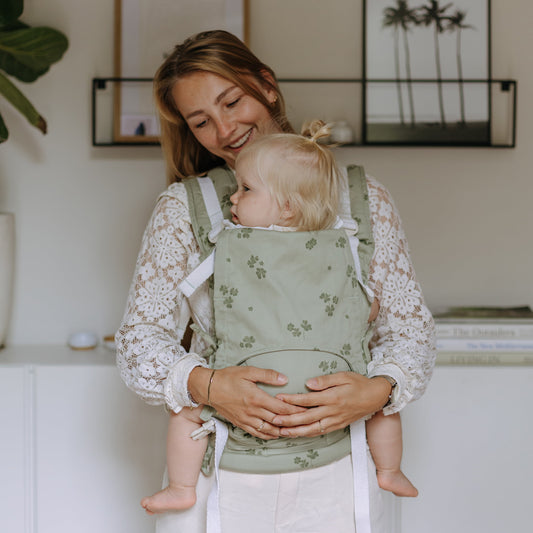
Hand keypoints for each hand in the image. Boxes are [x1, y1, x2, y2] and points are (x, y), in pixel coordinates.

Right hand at [188, 366, 306, 439]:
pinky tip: (276, 434)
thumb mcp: (248, 371)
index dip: (295, 410)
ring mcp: (246, 420)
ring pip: (269, 431)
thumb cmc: (228, 377)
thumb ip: (267, 375)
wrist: (209, 389)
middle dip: (293, 423)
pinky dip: (269, 436)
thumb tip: (284, 379)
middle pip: (277, 421)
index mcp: (256, 398)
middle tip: (306, 423)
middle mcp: (252, 412)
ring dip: (283, 432)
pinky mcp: (241, 424)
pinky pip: (258, 434)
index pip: (281, 408)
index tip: (307, 410)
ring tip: (295, 431)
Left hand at [271, 372, 391, 437]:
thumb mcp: (343, 376)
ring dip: (296, 431)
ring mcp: (336, 421)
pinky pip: (320, 432)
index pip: (308, 400)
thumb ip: (325, 381)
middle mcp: (333, 411)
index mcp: (333, 397)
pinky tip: (298, 434)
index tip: (279, 398)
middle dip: (289, 420)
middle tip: (274, 420)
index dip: (292, 400)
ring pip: (312, 429)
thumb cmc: (359, 383)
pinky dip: (308, 434)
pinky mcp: (338, 426)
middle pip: (307, 418)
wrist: (376, 397)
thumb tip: (307, 384)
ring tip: (281, 432)